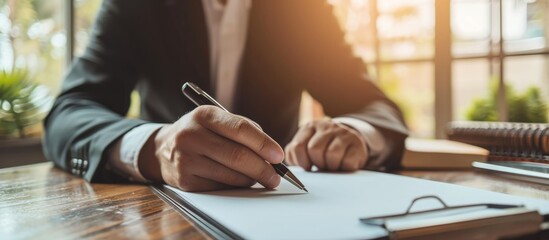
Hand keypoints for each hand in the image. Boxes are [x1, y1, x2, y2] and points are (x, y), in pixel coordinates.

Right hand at [139, 106, 283, 191]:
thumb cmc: (200, 133)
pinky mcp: (185, 181)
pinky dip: (236, 186)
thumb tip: (271, 153)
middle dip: (263, 168)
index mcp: (204, 115)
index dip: (264, 143)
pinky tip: (241, 182)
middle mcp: (191, 135)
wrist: (161, 149)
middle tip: (276, 176)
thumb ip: (243, 130)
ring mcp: (186, 159)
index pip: (240, 129)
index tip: (279, 155)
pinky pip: (220, 187)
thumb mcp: (215, 120)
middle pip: (238, 156)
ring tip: (260, 178)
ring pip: (231, 175)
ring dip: (252, 179)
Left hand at [285, 119, 367, 171]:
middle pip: (314, 149)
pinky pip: (347, 161)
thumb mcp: (306, 147)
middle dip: (316, 163)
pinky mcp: (357, 143)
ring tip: (331, 164)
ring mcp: (343, 133)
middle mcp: (326, 126)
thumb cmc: (323, 148)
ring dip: (330, 166)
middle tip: (321, 165)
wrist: (350, 142)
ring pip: (331, 155)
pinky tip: (343, 164)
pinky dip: (343, 167)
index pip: (298, 146)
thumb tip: (287, 165)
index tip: (307, 166)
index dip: (301, 161)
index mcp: (310, 127)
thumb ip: (294, 153)